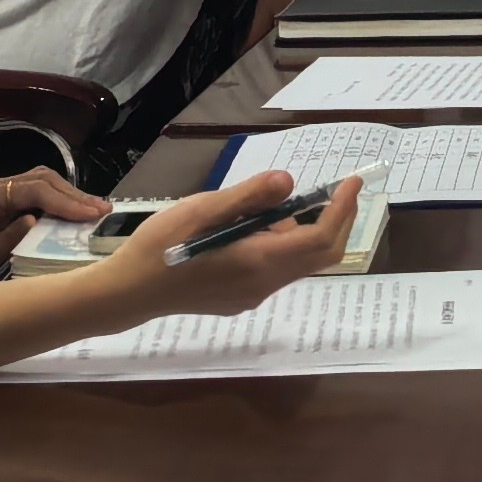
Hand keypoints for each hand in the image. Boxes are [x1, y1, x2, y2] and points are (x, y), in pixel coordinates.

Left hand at [0, 163, 112, 291]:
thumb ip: (11, 239)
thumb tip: (40, 221)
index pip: (33, 189)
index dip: (66, 201)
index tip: (93, 215)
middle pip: (39, 179)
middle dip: (72, 194)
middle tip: (103, 212)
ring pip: (37, 185)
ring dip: (66, 197)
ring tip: (95, 213)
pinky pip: (29, 198)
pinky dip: (53, 205)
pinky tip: (71, 217)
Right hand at [99, 161, 364, 322]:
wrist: (128, 293)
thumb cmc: (159, 246)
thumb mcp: (201, 209)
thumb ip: (248, 196)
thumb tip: (289, 182)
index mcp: (258, 261)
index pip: (321, 239)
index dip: (342, 210)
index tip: (352, 182)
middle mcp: (264, 285)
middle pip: (320, 255)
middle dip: (334, 220)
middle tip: (335, 189)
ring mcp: (252, 296)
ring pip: (297, 262)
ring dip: (300, 231)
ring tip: (262, 206)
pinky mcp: (240, 299)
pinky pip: (276, 270)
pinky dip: (281, 245)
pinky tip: (248, 229)